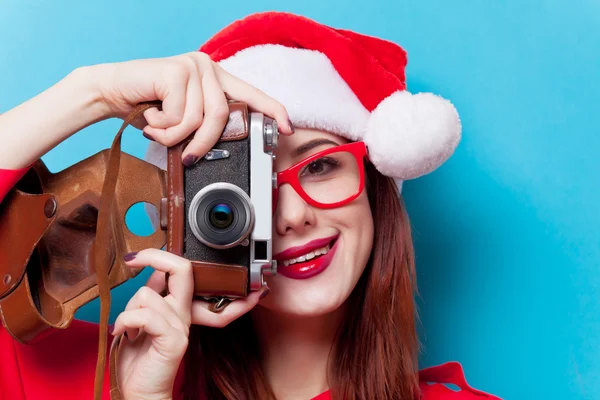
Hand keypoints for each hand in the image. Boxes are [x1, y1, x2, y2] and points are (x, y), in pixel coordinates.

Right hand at [92, 51, 293, 162]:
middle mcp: (208, 67)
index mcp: (216, 78)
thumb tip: (224, 146)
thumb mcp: (183, 118)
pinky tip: (149, 118)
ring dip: (175, 136)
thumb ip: (204, 125)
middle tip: (189, 156)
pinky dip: (162, 127)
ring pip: (199, 119)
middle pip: (222, 116)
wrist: (110, 92)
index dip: (273, 111)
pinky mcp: (176, 71)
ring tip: (157, 131)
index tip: (287, 128)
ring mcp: (194, 66)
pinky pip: (180, 116)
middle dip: (203, 142)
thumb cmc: (149, 108)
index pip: (252, 94)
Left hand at [111, 249, 267, 399]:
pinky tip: (122, 333)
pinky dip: (126, 322)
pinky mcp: (173, 340)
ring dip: (127, 309)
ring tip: (126, 328)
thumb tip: (151, 270)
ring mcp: (180, 326)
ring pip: (149, 293)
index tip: (135, 256)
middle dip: (155, 257)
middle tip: (133, 259)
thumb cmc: (138, 361)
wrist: (141, 394)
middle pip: (182, 269)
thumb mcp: (140, 321)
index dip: (159, 256)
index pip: (181, 270)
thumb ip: (149, 297)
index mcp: (178, 307)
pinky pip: (146, 316)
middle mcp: (183, 313)